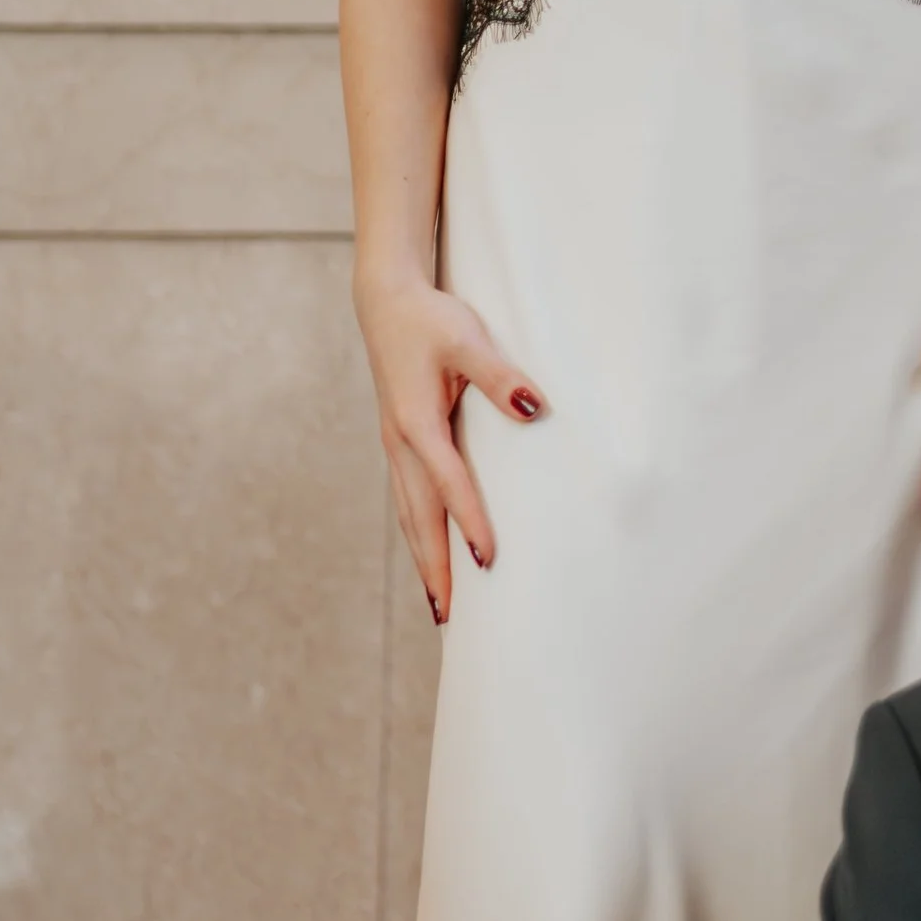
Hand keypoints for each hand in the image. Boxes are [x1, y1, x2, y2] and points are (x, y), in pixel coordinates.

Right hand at [356, 270, 544, 622]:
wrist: (386, 301)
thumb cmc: (430, 319)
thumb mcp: (468, 339)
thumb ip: (500, 375)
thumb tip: (534, 408)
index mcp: (416, 425)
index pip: (448, 486)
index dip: (469, 524)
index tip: (489, 563)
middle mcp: (400, 445)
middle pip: (418, 520)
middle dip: (435, 569)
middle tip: (451, 620)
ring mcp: (396, 447)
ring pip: (410, 516)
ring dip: (425, 560)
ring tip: (440, 606)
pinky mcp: (400, 443)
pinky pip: (409, 500)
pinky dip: (419, 533)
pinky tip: (432, 552)